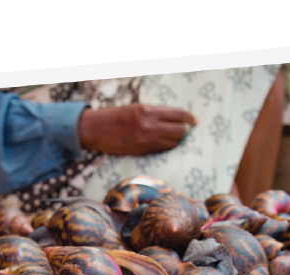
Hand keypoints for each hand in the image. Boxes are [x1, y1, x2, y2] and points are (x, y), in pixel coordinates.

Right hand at [77, 103, 196, 155]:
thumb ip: (154, 113)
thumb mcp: (136, 108)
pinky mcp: (141, 152)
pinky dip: (165, 148)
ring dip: (176, 142)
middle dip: (184, 132)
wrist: (95, 130)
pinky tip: (163, 145)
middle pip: (179, 131)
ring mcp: (146, 140)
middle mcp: (149, 126)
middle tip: (183, 132)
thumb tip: (172, 118)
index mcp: (148, 111)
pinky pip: (161, 151)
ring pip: (172, 144)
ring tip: (173, 139)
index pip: (177, 114)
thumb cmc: (114, 117)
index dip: (189, 118)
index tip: (194, 121)